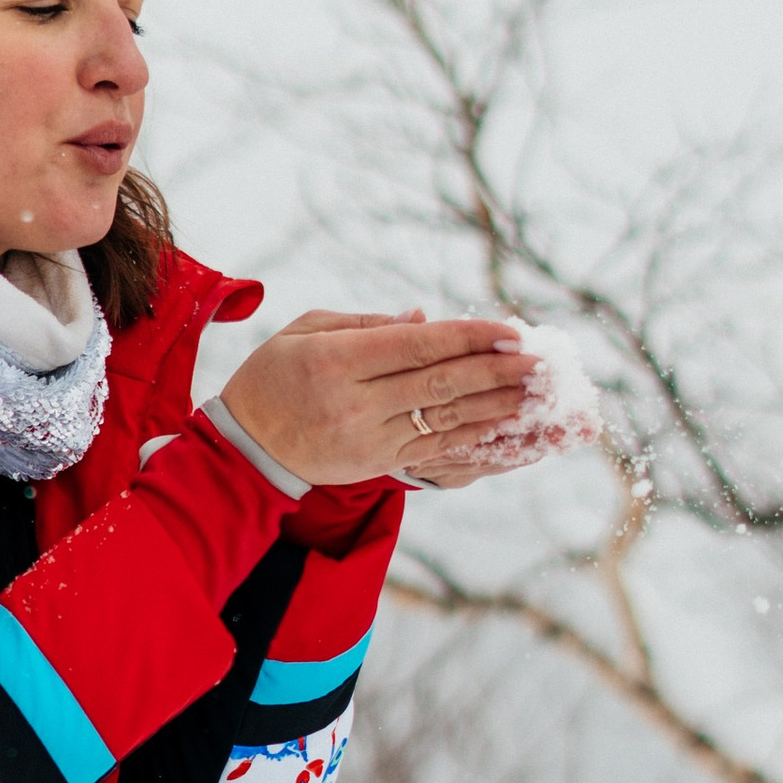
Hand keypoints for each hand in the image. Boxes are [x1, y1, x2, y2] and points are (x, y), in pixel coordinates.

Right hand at [215, 310, 538, 489]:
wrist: (245, 447)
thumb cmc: (272, 377)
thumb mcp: (304, 331)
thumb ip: (365, 323)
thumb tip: (423, 318)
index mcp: (336, 360)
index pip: (417, 346)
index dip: (467, 336)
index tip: (508, 329)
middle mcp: (356, 402)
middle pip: (439, 382)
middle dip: (494, 368)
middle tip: (537, 359)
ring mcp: (369, 438)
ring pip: (444, 418)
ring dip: (494, 403)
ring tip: (531, 389)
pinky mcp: (377, 464)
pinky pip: (435, 449)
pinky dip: (472, 434)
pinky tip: (501, 421)